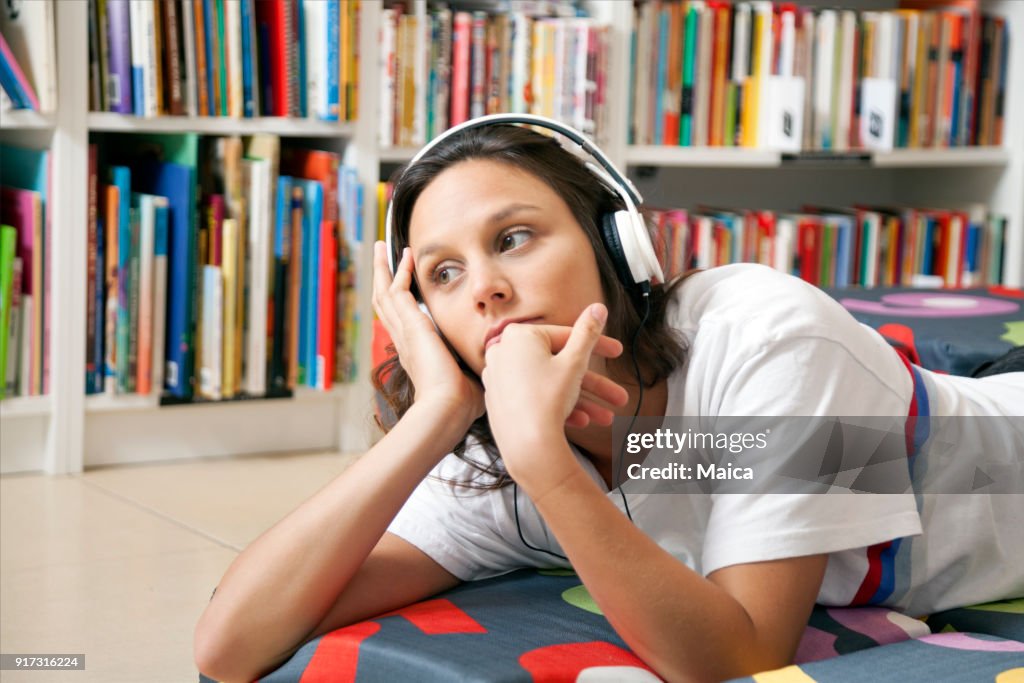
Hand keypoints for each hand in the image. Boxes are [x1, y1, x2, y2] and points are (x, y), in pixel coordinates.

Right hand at [372, 241, 483, 428]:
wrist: (448, 408)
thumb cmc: (462, 404)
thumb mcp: (471, 381)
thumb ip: (480, 371)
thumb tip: (500, 368)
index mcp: (416, 354)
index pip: (403, 323)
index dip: (402, 304)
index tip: (405, 287)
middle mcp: (404, 341)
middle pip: (385, 304)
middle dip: (384, 279)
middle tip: (381, 257)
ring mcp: (404, 332)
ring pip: (384, 293)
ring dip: (383, 269)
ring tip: (380, 248)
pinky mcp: (410, 324)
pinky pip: (397, 290)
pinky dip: (398, 271)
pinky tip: (405, 255)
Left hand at [480, 303, 628, 477]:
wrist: (526, 448)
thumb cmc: (548, 400)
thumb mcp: (575, 362)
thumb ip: (588, 332)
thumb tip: (598, 308)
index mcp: (518, 335)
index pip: (565, 336)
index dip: (598, 346)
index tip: (618, 353)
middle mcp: (502, 353)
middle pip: (558, 363)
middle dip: (593, 383)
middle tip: (618, 395)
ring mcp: (498, 378)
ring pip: (549, 384)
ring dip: (581, 399)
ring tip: (606, 418)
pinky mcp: (499, 401)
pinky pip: (533, 398)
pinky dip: (556, 406)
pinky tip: (581, 422)